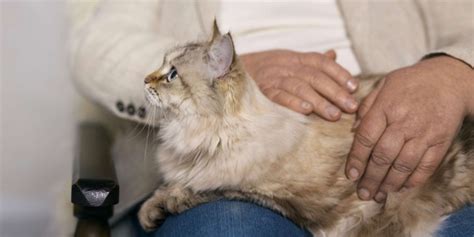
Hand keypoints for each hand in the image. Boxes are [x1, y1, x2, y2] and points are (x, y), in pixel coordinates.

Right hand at [241, 49, 358, 120]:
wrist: (231, 73)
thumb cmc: (267, 70)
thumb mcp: (288, 61)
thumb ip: (311, 61)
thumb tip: (333, 54)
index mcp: (294, 58)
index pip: (321, 62)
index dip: (339, 73)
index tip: (354, 86)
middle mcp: (285, 66)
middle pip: (314, 76)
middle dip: (335, 91)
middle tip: (351, 106)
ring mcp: (272, 78)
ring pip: (300, 87)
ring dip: (319, 101)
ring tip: (334, 115)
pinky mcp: (261, 93)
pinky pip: (278, 96)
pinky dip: (292, 103)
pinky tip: (306, 111)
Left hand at [346, 56, 473, 201]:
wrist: (449, 78)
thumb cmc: (411, 82)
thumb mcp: (384, 85)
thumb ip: (367, 107)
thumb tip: (353, 131)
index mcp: (386, 107)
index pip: (366, 138)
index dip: (356, 159)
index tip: (350, 175)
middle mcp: (405, 122)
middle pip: (383, 156)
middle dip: (371, 178)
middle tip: (362, 193)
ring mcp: (424, 133)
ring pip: (403, 165)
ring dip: (389, 183)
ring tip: (378, 195)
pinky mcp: (441, 142)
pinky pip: (426, 166)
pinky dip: (413, 180)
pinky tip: (401, 188)